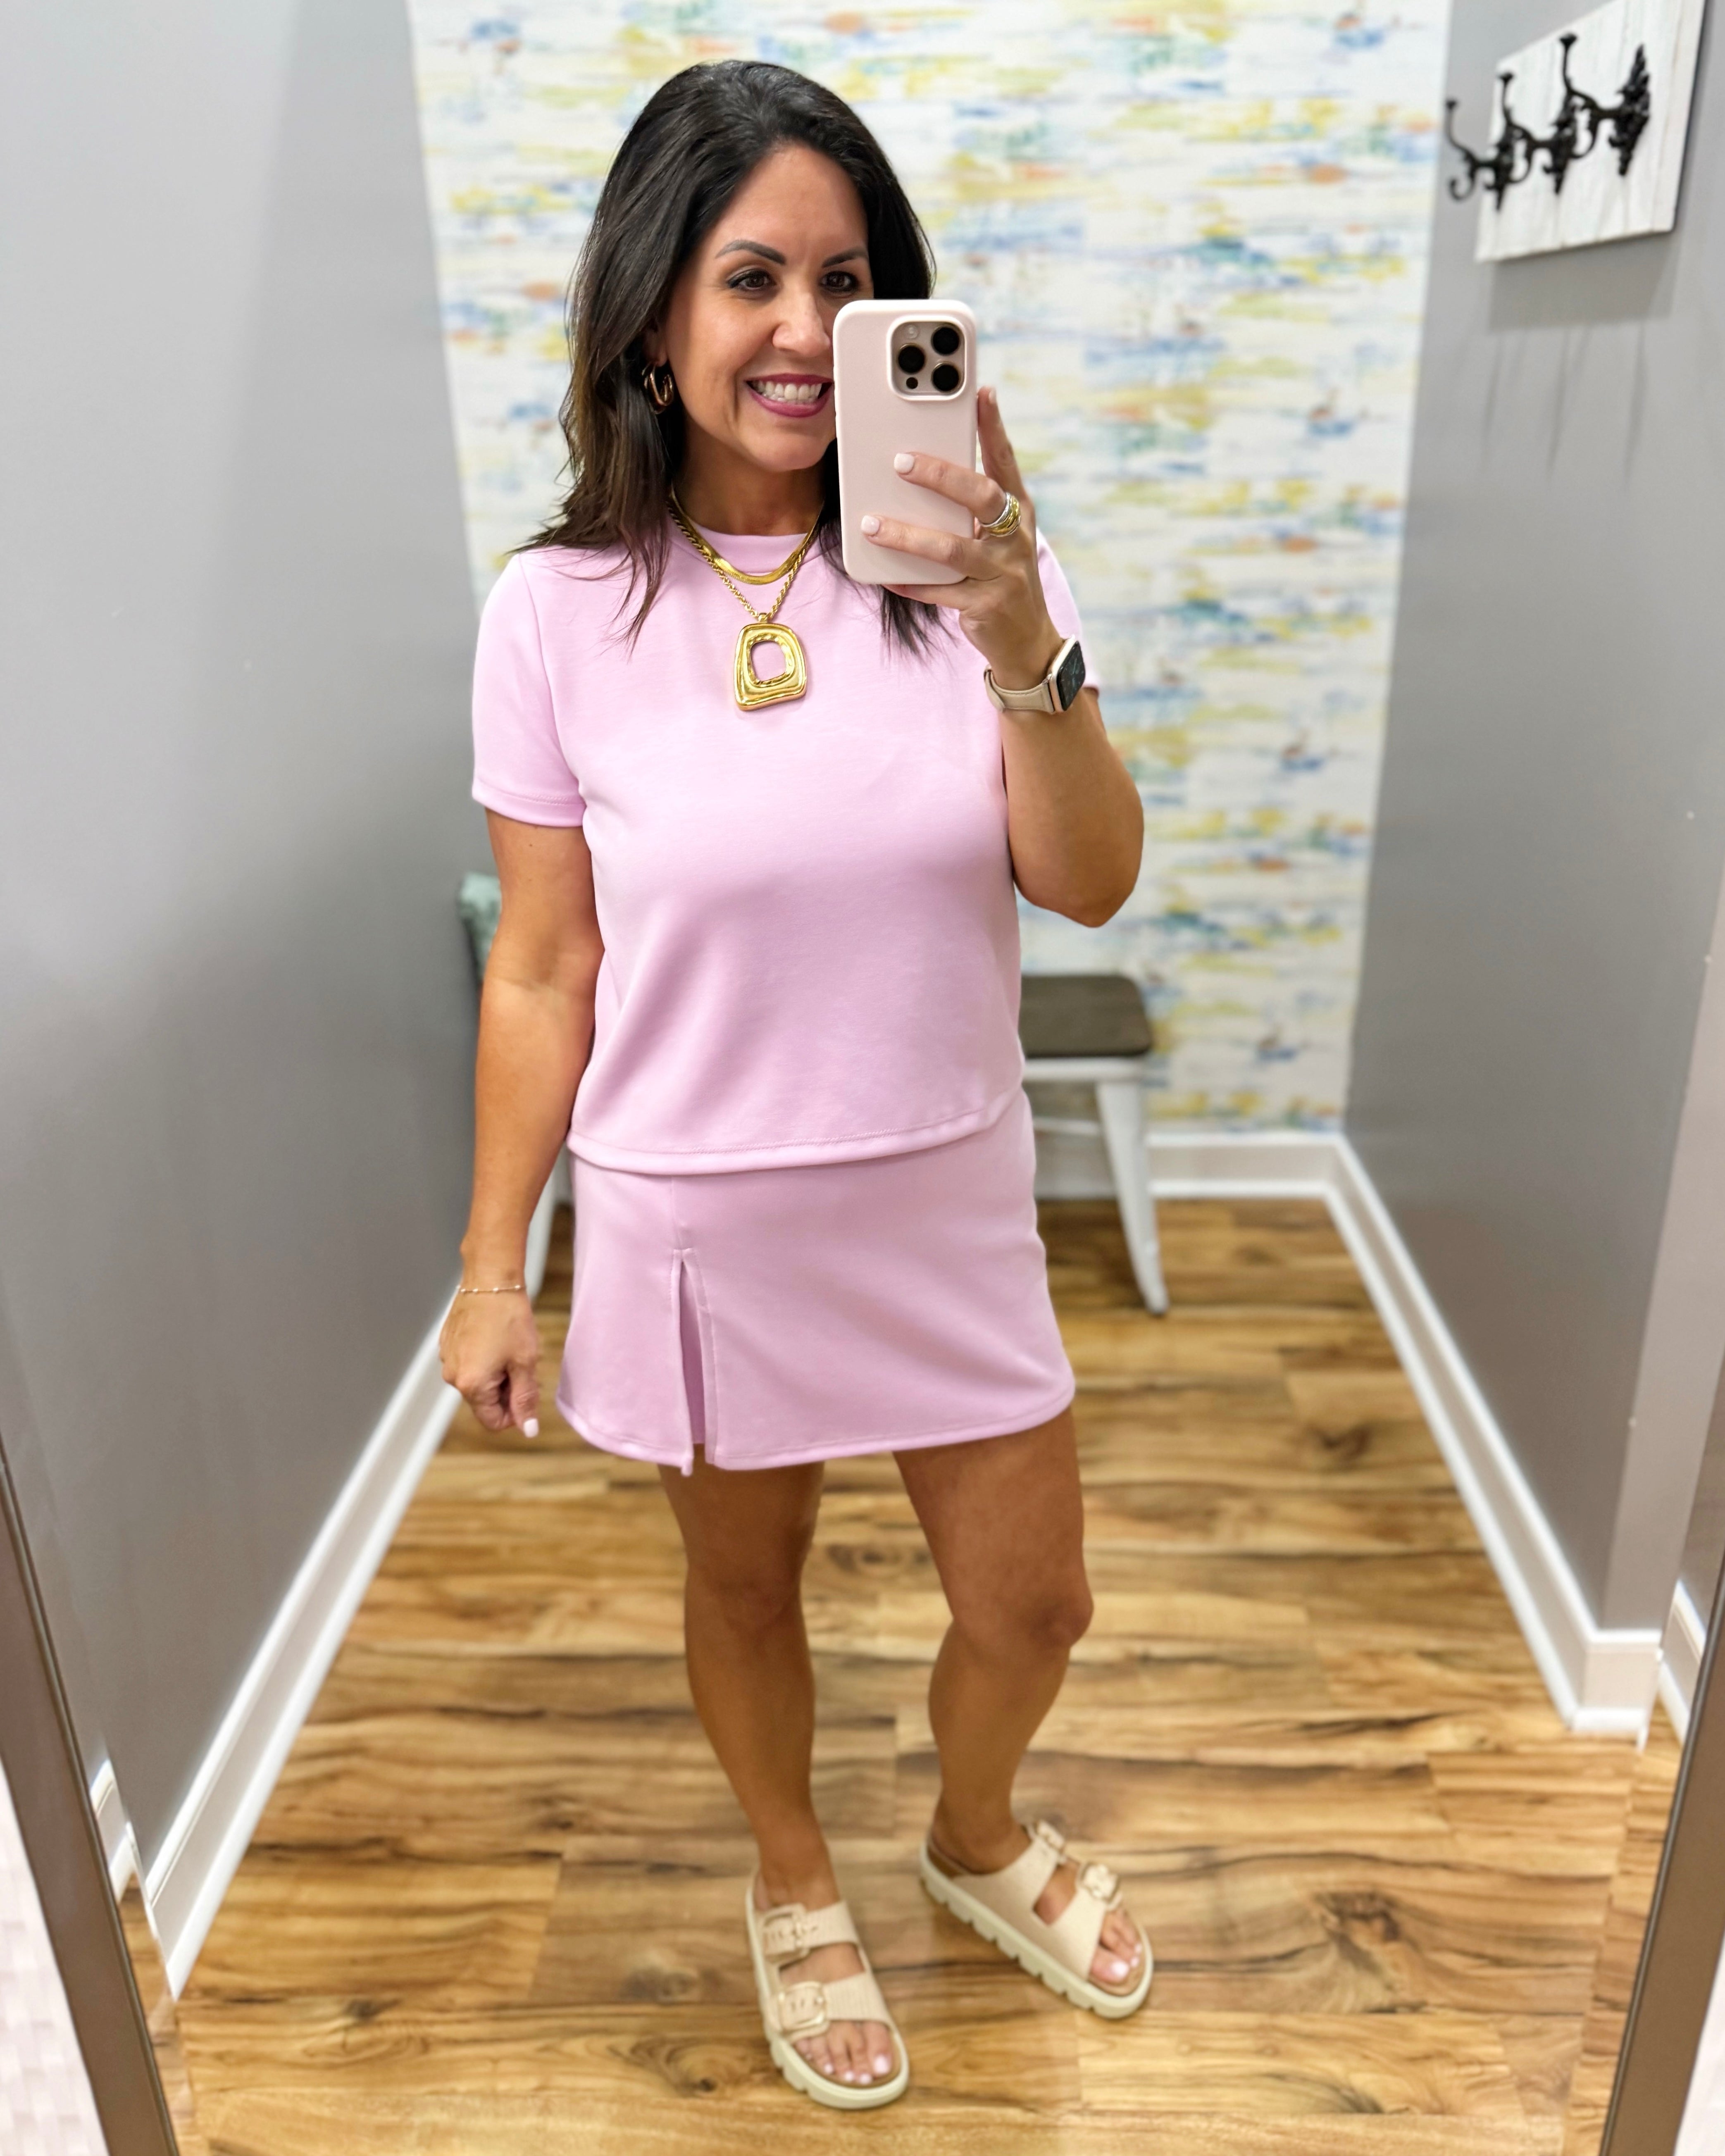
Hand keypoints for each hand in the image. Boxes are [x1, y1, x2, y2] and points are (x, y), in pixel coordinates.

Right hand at [439, 1289, 541, 1436]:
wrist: (490, 1279)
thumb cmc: (510, 1319)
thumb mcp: (525, 1362)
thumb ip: (525, 1399)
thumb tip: (528, 1431)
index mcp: (471, 1385)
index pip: (493, 1422)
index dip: (515, 1413)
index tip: (528, 1391)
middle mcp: (453, 1377)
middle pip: (484, 1402)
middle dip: (506, 1391)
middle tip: (523, 1365)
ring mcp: (447, 1359)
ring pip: (477, 1382)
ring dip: (496, 1375)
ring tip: (510, 1349)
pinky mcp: (447, 1343)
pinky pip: (468, 1363)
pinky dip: (484, 1359)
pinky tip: (496, 1338)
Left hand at [862, 386, 1061, 689]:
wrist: (1026, 640)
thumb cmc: (1001, 576)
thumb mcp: (997, 537)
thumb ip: (971, 508)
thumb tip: (922, 470)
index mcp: (1018, 512)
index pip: (1006, 462)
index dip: (993, 428)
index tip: (981, 393)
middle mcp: (1015, 538)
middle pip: (980, 497)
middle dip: (941, 476)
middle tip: (901, 461)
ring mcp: (1003, 573)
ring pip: (952, 548)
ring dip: (908, 535)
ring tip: (872, 525)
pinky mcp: (985, 605)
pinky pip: (940, 591)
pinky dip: (910, 582)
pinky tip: (884, 574)